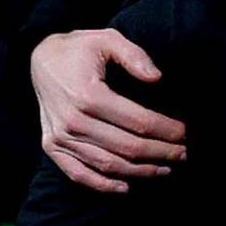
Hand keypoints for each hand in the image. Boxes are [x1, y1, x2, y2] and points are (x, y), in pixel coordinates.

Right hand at [34, 28, 185, 192]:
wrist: (40, 60)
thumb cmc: (79, 49)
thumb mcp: (107, 39)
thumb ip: (134, 56)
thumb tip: (157, 78)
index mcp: (88, 96)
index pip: (139, 122)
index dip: (166, 130)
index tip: (185, 133)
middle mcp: (73, 121)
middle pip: (128, 147)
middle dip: (161, 153)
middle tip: (183, 154)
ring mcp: (60, 137)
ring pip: (108, 164)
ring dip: (140, 171)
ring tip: (164, 169)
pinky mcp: (52, 146)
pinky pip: (79, 174)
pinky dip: (103, 185)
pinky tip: (126, 186)